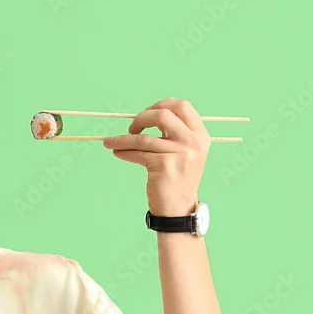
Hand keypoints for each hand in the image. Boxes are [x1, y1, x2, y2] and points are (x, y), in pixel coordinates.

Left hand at [103, 98, 210, 216]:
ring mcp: (180, 153)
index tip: (148, 113)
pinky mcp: (164, 165)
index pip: (182, 106)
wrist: (179, 208)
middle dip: (142, 117)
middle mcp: (193, 142)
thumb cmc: (178, 179)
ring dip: (123, 139)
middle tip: (132, 127)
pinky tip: (117, 152)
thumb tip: (149, 113)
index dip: (161, 105)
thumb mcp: (186, 152)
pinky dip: (124, 151)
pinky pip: (138, 152)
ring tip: (112, 142)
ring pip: (144, 137)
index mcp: (200, 135)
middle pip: (163, 114)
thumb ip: (176, 133)